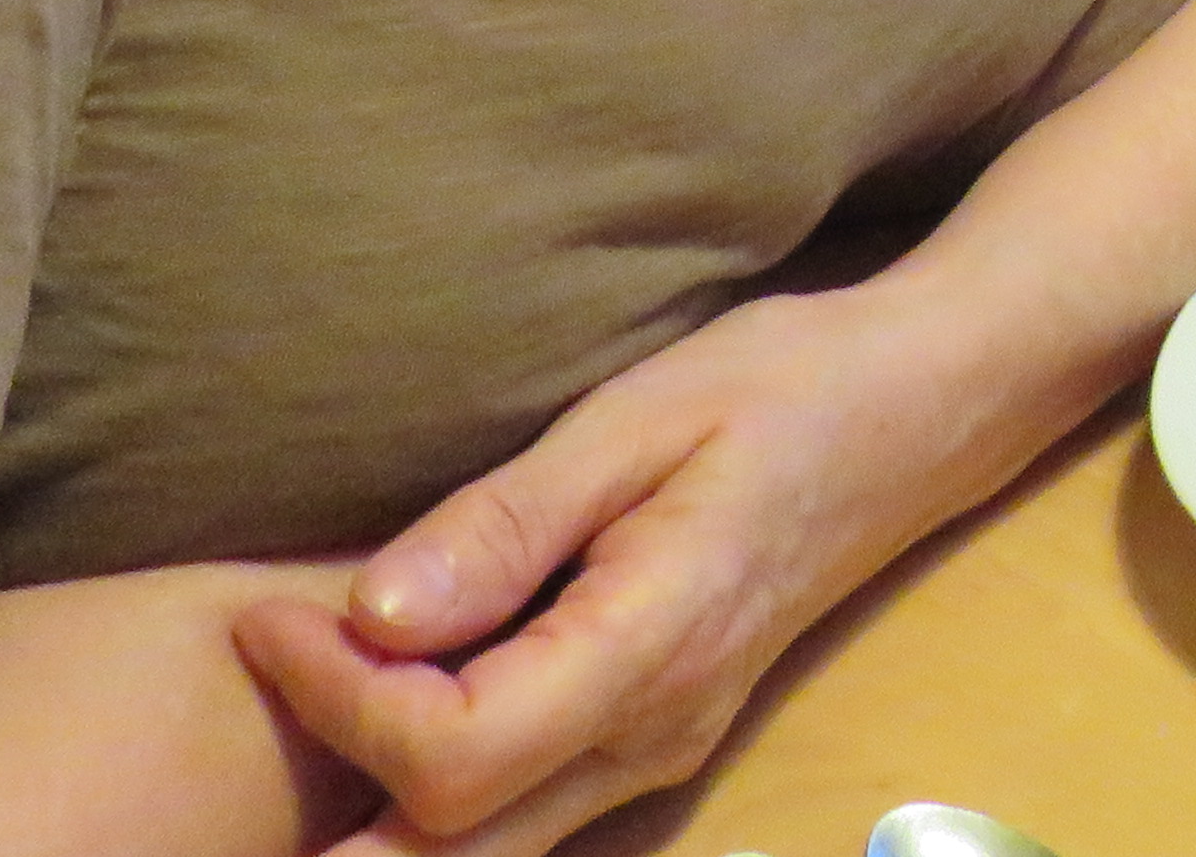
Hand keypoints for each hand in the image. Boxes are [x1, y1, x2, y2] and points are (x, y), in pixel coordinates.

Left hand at [233, 289, 965, 856]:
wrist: (921, 404)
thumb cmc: (783, 385)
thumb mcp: (638, 416)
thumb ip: (506, 524)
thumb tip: (373, 614)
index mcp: (648, 651)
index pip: (447, 758)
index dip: (337, 701)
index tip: (275, 612)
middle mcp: (652, 734)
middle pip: (451, 848)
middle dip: (335, 785)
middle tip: (275, 660)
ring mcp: (661, 749)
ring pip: (486, 846)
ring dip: (380, 793)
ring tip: (318, 680)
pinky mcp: (658, 734)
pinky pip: (525, 805)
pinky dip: (438, 780)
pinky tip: (401, 691)